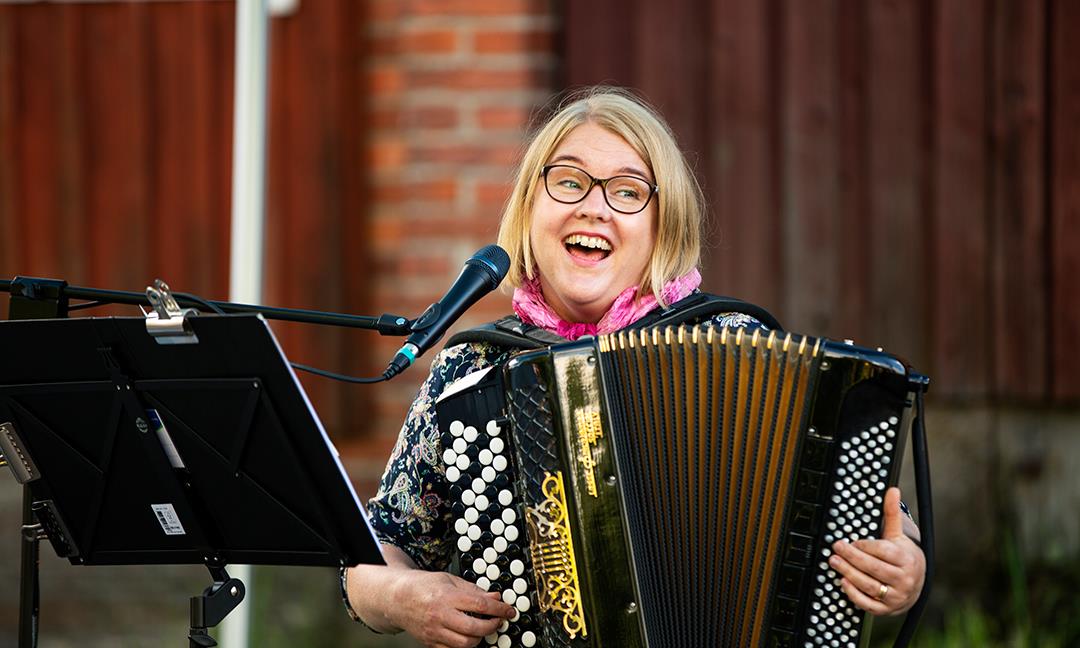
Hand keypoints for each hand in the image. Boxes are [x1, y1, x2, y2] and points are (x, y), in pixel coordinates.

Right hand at [387, 569, 516, 647]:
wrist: (397, 598)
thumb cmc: (422, 586)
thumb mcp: (449, 579)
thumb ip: (473, 589)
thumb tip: (495, 596)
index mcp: (447, 596)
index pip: (481, 605)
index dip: (499, 609)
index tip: (509, 611)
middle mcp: (441, 615)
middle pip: (475, 628)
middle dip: (492, 626)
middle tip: (498, 621)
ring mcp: (435, 631)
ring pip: (465, 643)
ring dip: (480, 638)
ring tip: (483, 629)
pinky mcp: (430, 642)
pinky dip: (464, 646)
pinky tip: (468, 636)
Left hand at [829, 487, 924, 615]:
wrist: (917, 583)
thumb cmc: (903, 557)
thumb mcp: (898, 536)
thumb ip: (892, 514)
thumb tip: (892, 490)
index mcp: (906, 560)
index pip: (883, 552)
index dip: (865, 546)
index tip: (851, 541)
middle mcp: (904, 579)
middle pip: (874, 568)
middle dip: (852, 558)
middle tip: (835, 549)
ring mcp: (896, 596)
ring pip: (869, 586)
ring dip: (849, 574)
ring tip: (834, 562)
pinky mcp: (887, 609)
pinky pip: (869, 605)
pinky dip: (854, 595)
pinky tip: (842, 582)